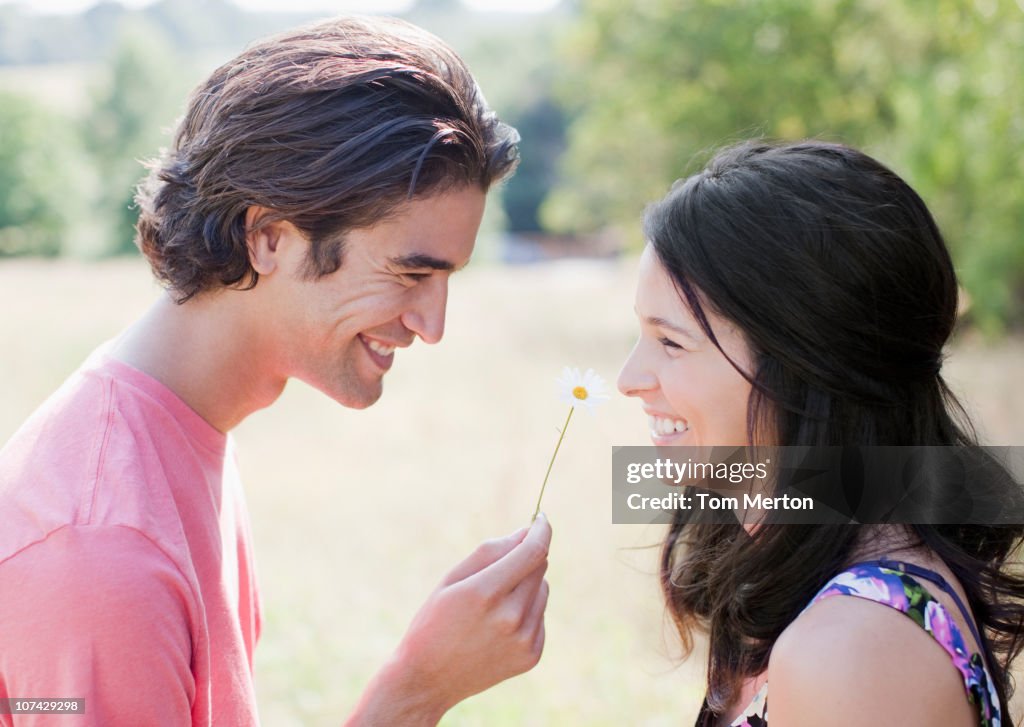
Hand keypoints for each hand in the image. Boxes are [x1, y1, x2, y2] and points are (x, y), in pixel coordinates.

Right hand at [346, 515, 551, 725]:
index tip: (542, 519)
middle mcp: (510, 618)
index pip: (532, 551)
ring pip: (542, 590)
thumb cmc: (434, 621)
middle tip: (499, 569)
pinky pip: (540, 616)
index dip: (541, 530)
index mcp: (485, 593)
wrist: (428, 680)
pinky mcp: (532, 656)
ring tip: (493, 605)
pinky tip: (498, 627)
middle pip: (540, 567)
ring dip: (526, 586)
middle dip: (526, 558)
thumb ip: (491, 551)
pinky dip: (527, 612)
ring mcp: (524, 640)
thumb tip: (526, 532)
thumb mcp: (452, 579)